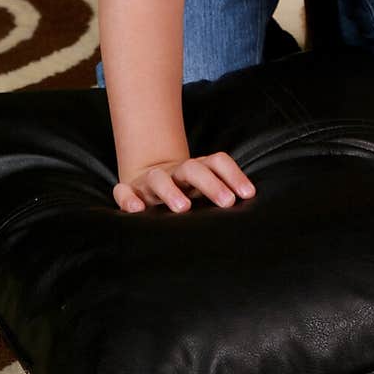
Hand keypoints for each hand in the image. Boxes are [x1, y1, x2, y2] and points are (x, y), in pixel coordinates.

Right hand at [113, 151, 255, 213]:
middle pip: (193, 169)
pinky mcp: (130, 191)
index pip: (217, 162)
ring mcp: (151, 180)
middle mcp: (175, 172)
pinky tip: (136, 210)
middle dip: (210, 184)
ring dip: (171, 191)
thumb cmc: (185, 192)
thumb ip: (222, 194)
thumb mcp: (204, 190)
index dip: (234, 175)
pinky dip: (127, 198)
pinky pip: (124, 191)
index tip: (248, 194)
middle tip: (227, 201)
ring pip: (159, 179)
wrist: (150, 181)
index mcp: (197, 169)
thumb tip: (250, 204)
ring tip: (183, 208)